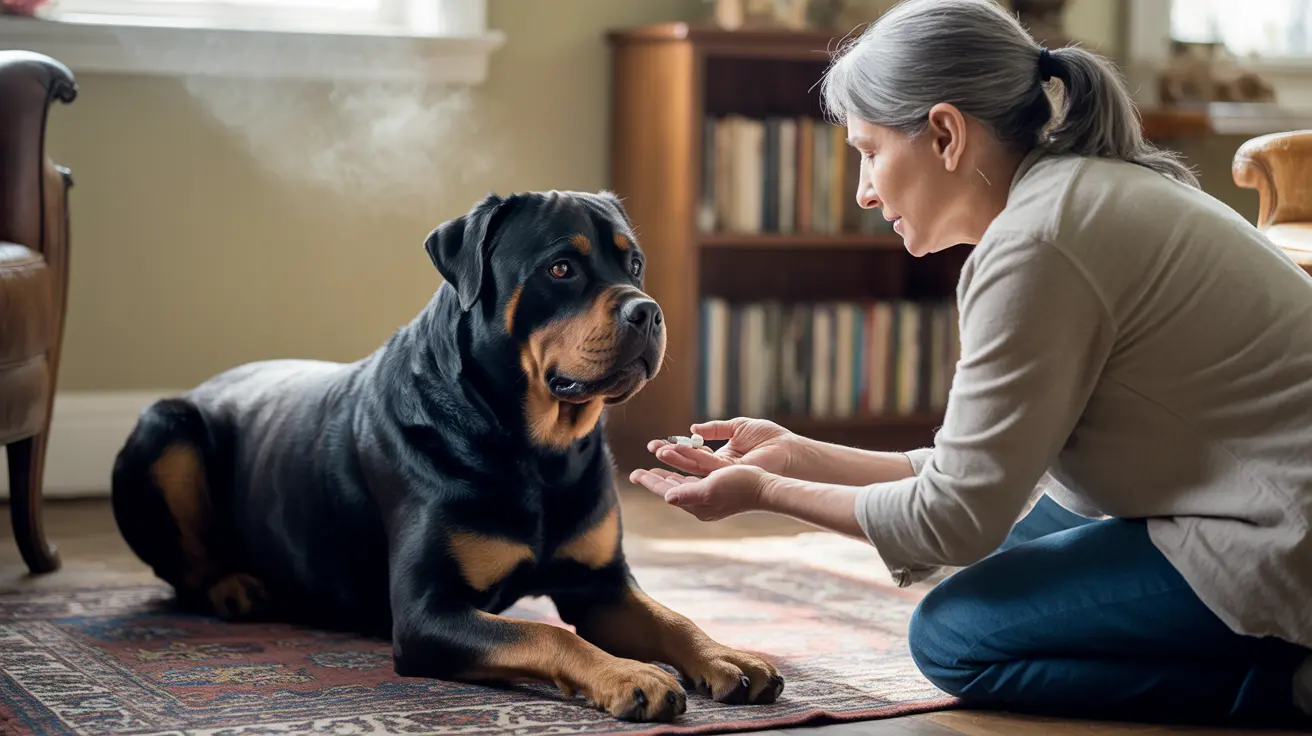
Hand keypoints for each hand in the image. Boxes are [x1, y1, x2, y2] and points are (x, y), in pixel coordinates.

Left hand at [628, 465, 774, 521]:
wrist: (766, 488)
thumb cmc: (741, 486)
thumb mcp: (712, 488)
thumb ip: (688, 493)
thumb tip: (667, 497)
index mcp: (697, 505)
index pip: (667, 492)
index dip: (650, 482)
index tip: (634, 473)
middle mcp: (700, 504)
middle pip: (671, 490)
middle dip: (654, 480)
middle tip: (636, 473)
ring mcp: (709, 499)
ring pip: (681, 487)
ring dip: (666, 477)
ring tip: (653, 471)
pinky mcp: (717, 492)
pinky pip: (692, 483)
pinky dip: (682, 476)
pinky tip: (679, 473)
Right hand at [646, 417, 800, 477]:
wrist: (789, 450)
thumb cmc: (769, 438)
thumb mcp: (738, 427)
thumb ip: (715, 428)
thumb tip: (693, 429)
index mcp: (720, 460)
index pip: (692, 457)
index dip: (674, 451)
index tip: (656, 445)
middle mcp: (719, 471)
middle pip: (688, 466)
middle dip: (667, 461)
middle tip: (648, 455)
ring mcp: (723, 475)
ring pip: (693, 469)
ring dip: (674, 460)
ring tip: (658, 452)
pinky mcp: (729, 475)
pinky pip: (704, 467)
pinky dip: (689, 458)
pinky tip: (675, 452)